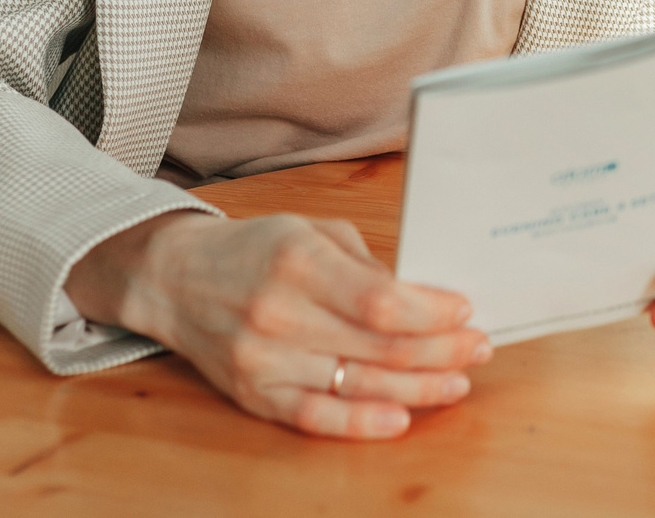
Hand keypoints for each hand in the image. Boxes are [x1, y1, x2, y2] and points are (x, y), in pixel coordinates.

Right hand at [67, 210, 489, 438]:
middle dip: (441, 350)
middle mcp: (278, 314)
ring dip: (418, 387)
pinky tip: (402, 418)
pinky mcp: (253, 394)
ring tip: (458, 382)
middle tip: (479, 347)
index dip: (430, 313)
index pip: (379, 301)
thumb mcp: (311, 231)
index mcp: (296, 262)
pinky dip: (362, 422)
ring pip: (357, 385)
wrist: (176, 279)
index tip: (465, 310)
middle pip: (378, 347)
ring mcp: (263, 361)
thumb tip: (426, 300)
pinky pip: (316, 417)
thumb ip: (366, 265)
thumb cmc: (254, 249)